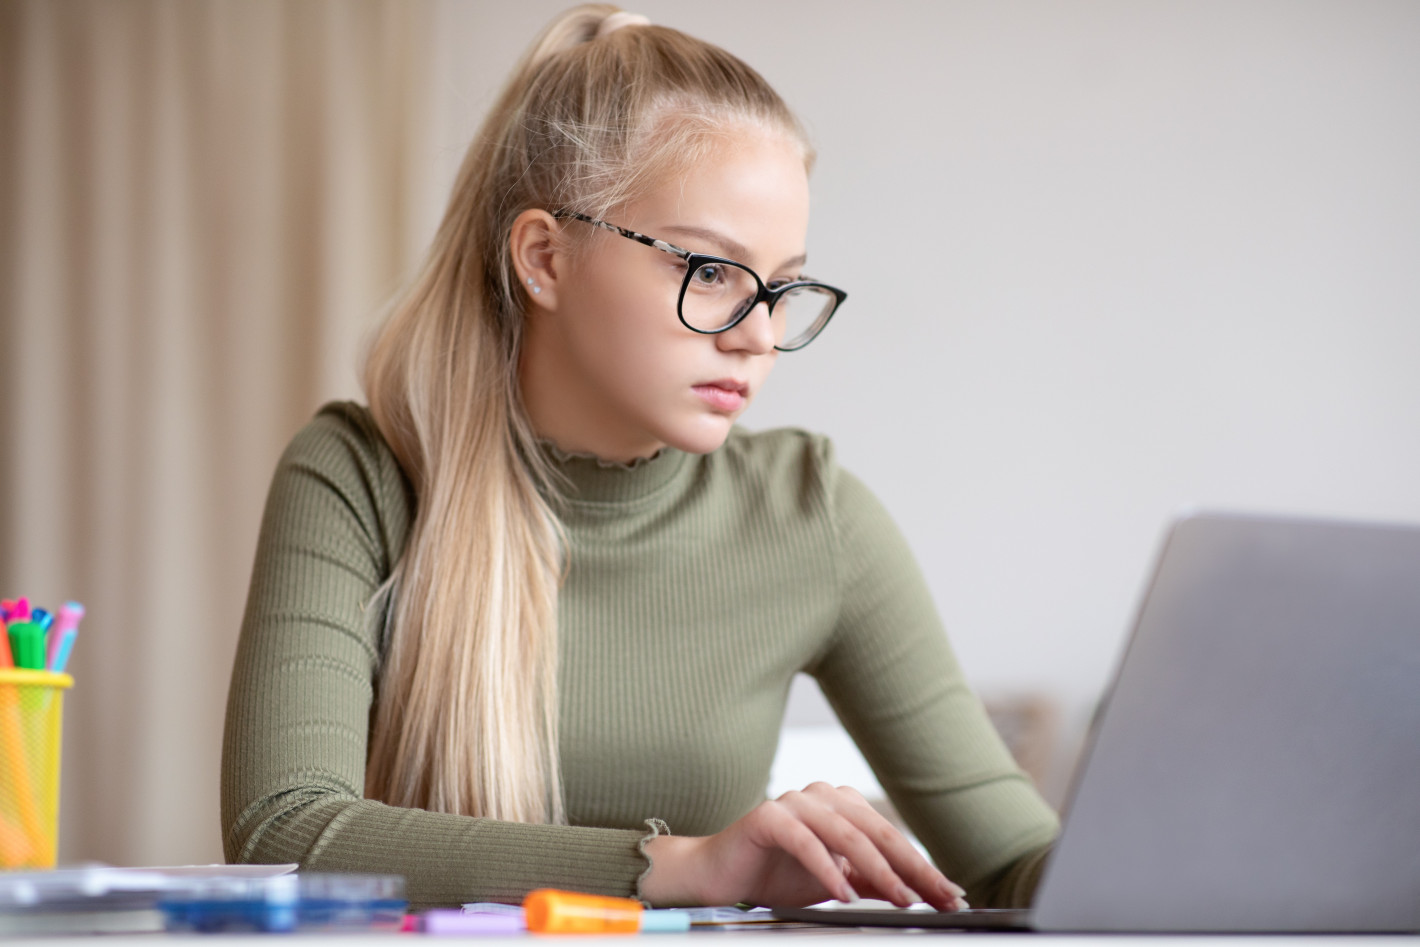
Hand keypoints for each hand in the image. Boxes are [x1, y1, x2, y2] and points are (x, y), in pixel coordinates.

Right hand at [640, 782, 967, 909]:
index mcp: (842, 806)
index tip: (951, 895)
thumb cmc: (776, 876)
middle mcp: (822, 796)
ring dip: (877, 869)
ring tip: (900, 897)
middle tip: (937, 896)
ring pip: (846, 833)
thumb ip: (873, 882)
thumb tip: (921, 891)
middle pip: (876, 831)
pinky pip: (805, 841)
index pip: (891, 837)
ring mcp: (794, 802)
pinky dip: (827, 868)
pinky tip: (843, 893)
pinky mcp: (767, 816)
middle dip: (911, 868)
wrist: (718, 877)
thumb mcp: (837, 883)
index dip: (923, 868)